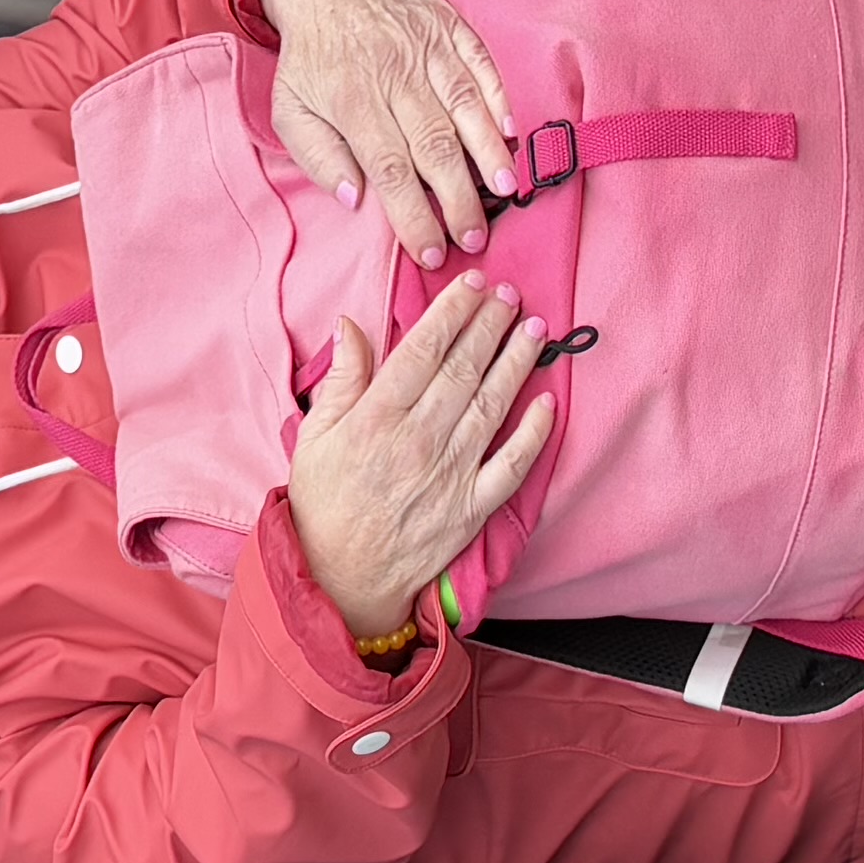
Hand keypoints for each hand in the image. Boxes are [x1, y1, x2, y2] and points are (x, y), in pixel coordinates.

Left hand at [257, 0, 517, 255]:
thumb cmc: (313, 54)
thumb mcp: (289, 106)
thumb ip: (316, 155)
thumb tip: (353, 197)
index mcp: (352, 100)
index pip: (390, 170)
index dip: (414, 216)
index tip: (431, 252)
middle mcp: (395, 74)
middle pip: (434, 147)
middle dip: (458, 199)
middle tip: (474, 238)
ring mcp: (428, 49)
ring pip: (466, 108)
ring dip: (490, 154)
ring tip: (506, 191)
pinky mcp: (451, 29)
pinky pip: (482, 65)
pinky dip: (500, 99)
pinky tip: (512, 134)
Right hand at [284, 281, 556, 642]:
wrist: (340, 578)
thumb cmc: (324, 503)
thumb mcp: (314, 435)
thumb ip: (341, 379)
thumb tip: (352, 323)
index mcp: (376, 418)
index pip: (423, 350)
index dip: (451, 312)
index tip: (471, 285)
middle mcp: (418, 440)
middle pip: (463, 369)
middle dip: (489, 325)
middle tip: (509, 294)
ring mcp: (451, 474)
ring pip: (491, 405)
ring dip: (517, 363)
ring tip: (534, 329)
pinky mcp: (473, 507)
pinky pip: (512, 465)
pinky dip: (534, 433)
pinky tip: (549, 402)